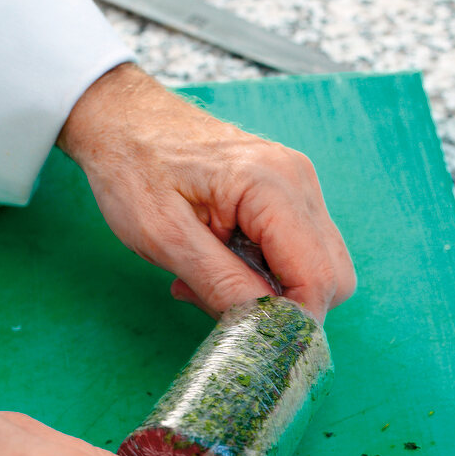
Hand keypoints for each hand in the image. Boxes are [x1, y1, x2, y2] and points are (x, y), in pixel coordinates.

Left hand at [58, 63, 355, 321]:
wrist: (122, 121)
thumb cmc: (134, 168)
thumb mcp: (164, 237)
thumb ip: (218, 283)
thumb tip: (261, 328)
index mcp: (273, 187)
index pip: (319, 279)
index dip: (291, 321)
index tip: (245, 334)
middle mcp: (298, 182)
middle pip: (332, 278)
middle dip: (284, 309)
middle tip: (220, 306)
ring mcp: (297, 186)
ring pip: (317, 270)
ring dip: (271, 293)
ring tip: (208, 281)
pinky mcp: (287, 195)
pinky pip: (297, 253)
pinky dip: (265, 274)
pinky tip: (219, 264)